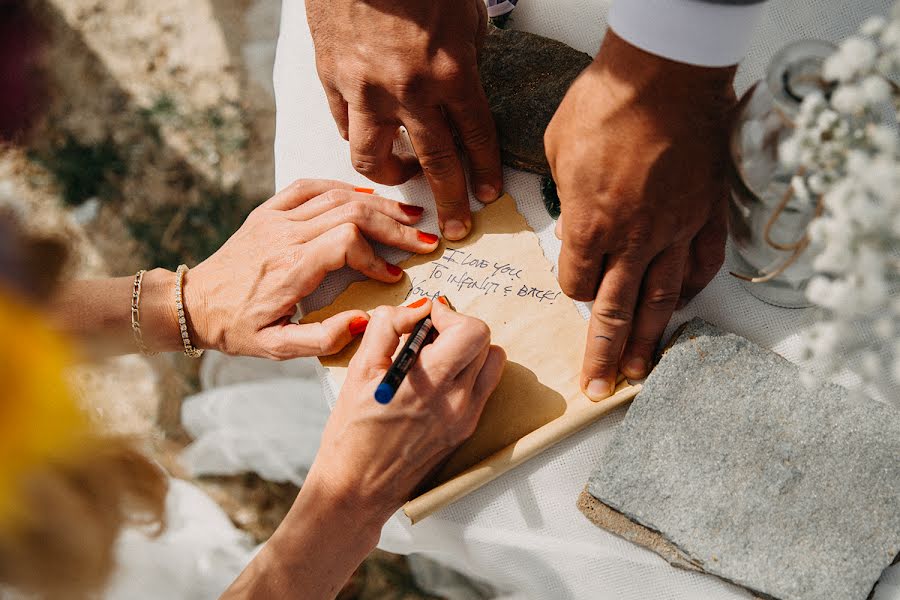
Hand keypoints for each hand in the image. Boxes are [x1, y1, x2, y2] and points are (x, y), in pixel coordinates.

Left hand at [182, 179, 439, 359]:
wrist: (193, 304)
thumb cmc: (236, 328)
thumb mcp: (276, 348)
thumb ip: (322, 339)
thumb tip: (365, 320)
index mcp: (289, 269)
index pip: (346, 242)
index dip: (377, 257)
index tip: (393, 277)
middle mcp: (284, 236)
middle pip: (351, 213)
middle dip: (393, 226)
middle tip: (423, 238)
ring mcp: (275, 219)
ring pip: (336, 197)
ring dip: (378, 205)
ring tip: (408, 215)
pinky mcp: (268, 211)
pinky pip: (309, 187)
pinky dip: (341, 187)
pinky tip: (366, 195)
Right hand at [305, 0, 502, 239]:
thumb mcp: (463, 14)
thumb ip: (467, 58)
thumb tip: (463, 90)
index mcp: (451, 72)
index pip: (475, 139)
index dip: (483, 172)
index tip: (486, 196)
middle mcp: (409, 90)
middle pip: (434, 163)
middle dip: (449, 201)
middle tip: (455, 227)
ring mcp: (365, 88)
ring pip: (373, 159)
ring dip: (391, 175)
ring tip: (402, 175)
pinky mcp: (331, 78)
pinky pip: (341, 125)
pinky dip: (356, 135)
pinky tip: (368, 134)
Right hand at [306, 299, 505, 519]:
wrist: (358, 489)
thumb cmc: (351, 434)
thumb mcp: (358, 371)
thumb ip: (387, 328)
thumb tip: (416, 308)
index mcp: (428, 383)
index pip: (471, 331)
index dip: (448, 314)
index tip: (426, 317)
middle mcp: (456, 401)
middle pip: (484, 341)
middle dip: (457, 327)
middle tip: (428, 334)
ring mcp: (465, 418)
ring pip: (490, 363)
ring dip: (468, 349)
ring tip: (436, 356)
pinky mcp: (466, 430)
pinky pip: (483, 387)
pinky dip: (468, 373)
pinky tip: (438, 379)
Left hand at [544, 31, 734, 398]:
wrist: (666, 74)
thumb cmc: (604, 104)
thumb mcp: (558, 147)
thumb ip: (563, 195)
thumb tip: (571, 214)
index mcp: (590, 224)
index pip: (578, 282)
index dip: (573, 288)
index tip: (575, 283)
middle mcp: (634, 238)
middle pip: (616, 310)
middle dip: (605, 354)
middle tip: (598, 390)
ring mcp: (675, 229)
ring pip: (661, 299)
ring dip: (650, 341)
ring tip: (641, 375)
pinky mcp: (706, 214)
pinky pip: (701, 266)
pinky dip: (691, 291)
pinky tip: (681, 308)